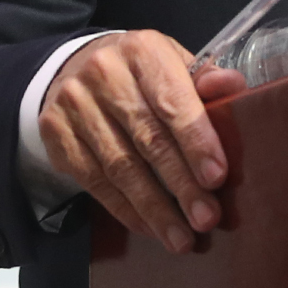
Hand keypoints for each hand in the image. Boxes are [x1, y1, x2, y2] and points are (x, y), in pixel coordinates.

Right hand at [37, 30, 248, 250]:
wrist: (76, 66)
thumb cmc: (141, 74)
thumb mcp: (174, 64)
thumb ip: (205, 79)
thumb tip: (231, 88)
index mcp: (142, 51)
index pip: (172, 101)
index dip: (196, 141)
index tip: (216, 177)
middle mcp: (104, 73)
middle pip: (148, 139)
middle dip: (180, 184)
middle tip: (205, 218)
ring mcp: (75, 105)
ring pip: (119, 167)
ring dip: (154, 208)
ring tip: (181, 237)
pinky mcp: (56, 135)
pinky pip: (94, 182)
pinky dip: (124, 209)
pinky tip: (148, 226)